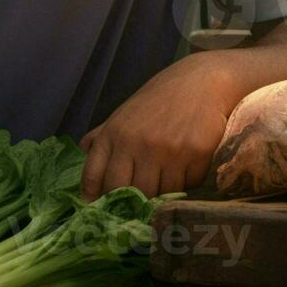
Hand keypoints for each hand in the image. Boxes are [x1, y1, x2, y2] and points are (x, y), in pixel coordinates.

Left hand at [80, 53, 235, 198]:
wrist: (204, 80)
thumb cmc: (162, 97)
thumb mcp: (126, 112)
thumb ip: (103, 134)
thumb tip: (82, 151)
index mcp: (114, 133)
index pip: (94, 176)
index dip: (96, 196)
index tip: (103, 205)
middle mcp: (137, 143)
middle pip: (127, 193)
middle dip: (134, 200)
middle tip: (143, 198)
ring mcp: (166, 150)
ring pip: (158, 194)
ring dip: (163, 191)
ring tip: (169, 176)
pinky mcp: (194, 154)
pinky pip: (187, 186)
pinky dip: (187, 182)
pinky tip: (188, 166)